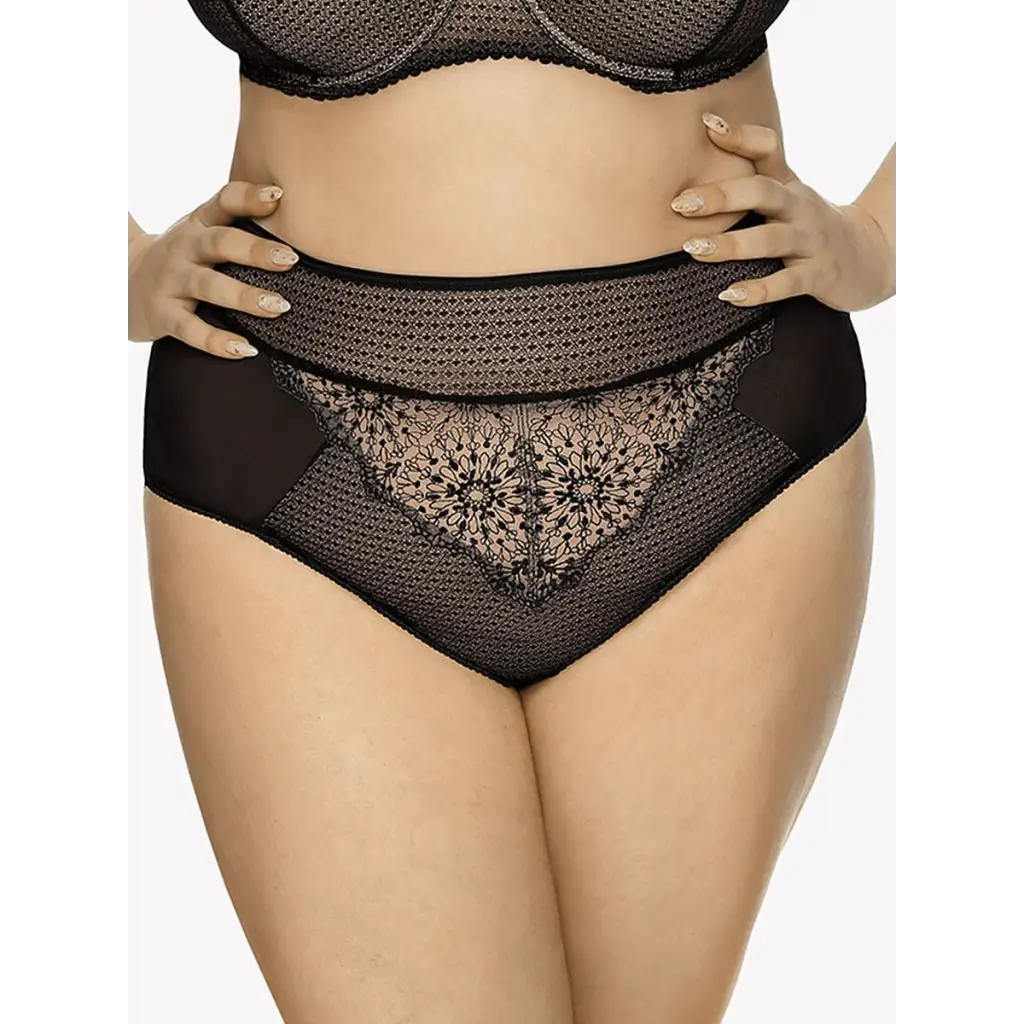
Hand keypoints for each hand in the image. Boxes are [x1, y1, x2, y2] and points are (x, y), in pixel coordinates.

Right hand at [128, 182, 298, 358]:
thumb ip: (236, 222)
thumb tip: (291, 212)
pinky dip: (218, 341)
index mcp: (198, 224)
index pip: (223, 202)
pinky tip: (246, 349)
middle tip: (289, 259)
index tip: (278, 196)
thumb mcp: (200, 232)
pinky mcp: (162, 314)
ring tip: (278, 307)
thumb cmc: (182, 258)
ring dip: (244, 296)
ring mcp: (171, 281)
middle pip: (219, 243)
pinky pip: (192, 329)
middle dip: (255, 251)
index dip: (249, 197)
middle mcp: (184, 248)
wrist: (123, 284)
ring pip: (208, 286)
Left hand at [671, 114, 895, 311]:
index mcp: (789, 185)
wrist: (871, 258)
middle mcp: (800, 208)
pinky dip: (758, 290)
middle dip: (722, 197)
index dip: (740, 136)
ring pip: (770, 240)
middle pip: (763, 193)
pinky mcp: (818, 276)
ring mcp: (811, 242)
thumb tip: (704, 154)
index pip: (768, 149)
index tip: (707, 124)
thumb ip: (753, 181)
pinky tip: (730, 295)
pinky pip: (786, 284)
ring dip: (731, 245)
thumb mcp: (790, 196)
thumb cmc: (812, 226)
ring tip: (694, 248)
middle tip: (682, 203)